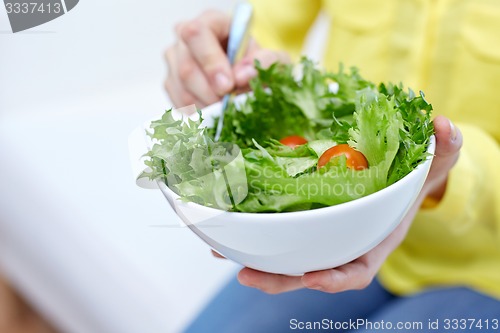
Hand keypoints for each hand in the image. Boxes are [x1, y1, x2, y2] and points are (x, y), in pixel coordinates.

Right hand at [164, 10, 289, 107]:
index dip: (210, 62)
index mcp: (210, 22)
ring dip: (206, 106)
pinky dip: (199, 114)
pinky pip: (179, 104)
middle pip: (186, 68)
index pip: (196, 34)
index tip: (228, 85)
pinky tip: (216, 112)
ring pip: (182, 90)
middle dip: (210, 92)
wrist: (251, 78)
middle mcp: (185, 39)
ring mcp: (175, 62)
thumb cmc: (259, 63)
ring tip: (227, 109)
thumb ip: (265, 62)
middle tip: (229, 105)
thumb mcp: (274, 59)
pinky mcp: (172, 84)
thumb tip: (242, 76)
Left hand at [236, 116, 462, 293]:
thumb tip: (444, 127)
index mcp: (372, 241)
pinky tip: (223, 226)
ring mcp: (320, 236)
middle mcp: (342, 244)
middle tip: (247, 274)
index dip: (336, 278)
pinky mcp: (303, 222)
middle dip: (279, 278)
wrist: (394, 178)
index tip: (314, 277)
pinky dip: (251, 233)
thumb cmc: (410, 179)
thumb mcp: (429, 165)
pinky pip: (276, 233)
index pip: (356, 270)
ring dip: (255, 258)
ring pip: (286, 257)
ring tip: (221, 250)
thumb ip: (440, 151)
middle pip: (310, 271)